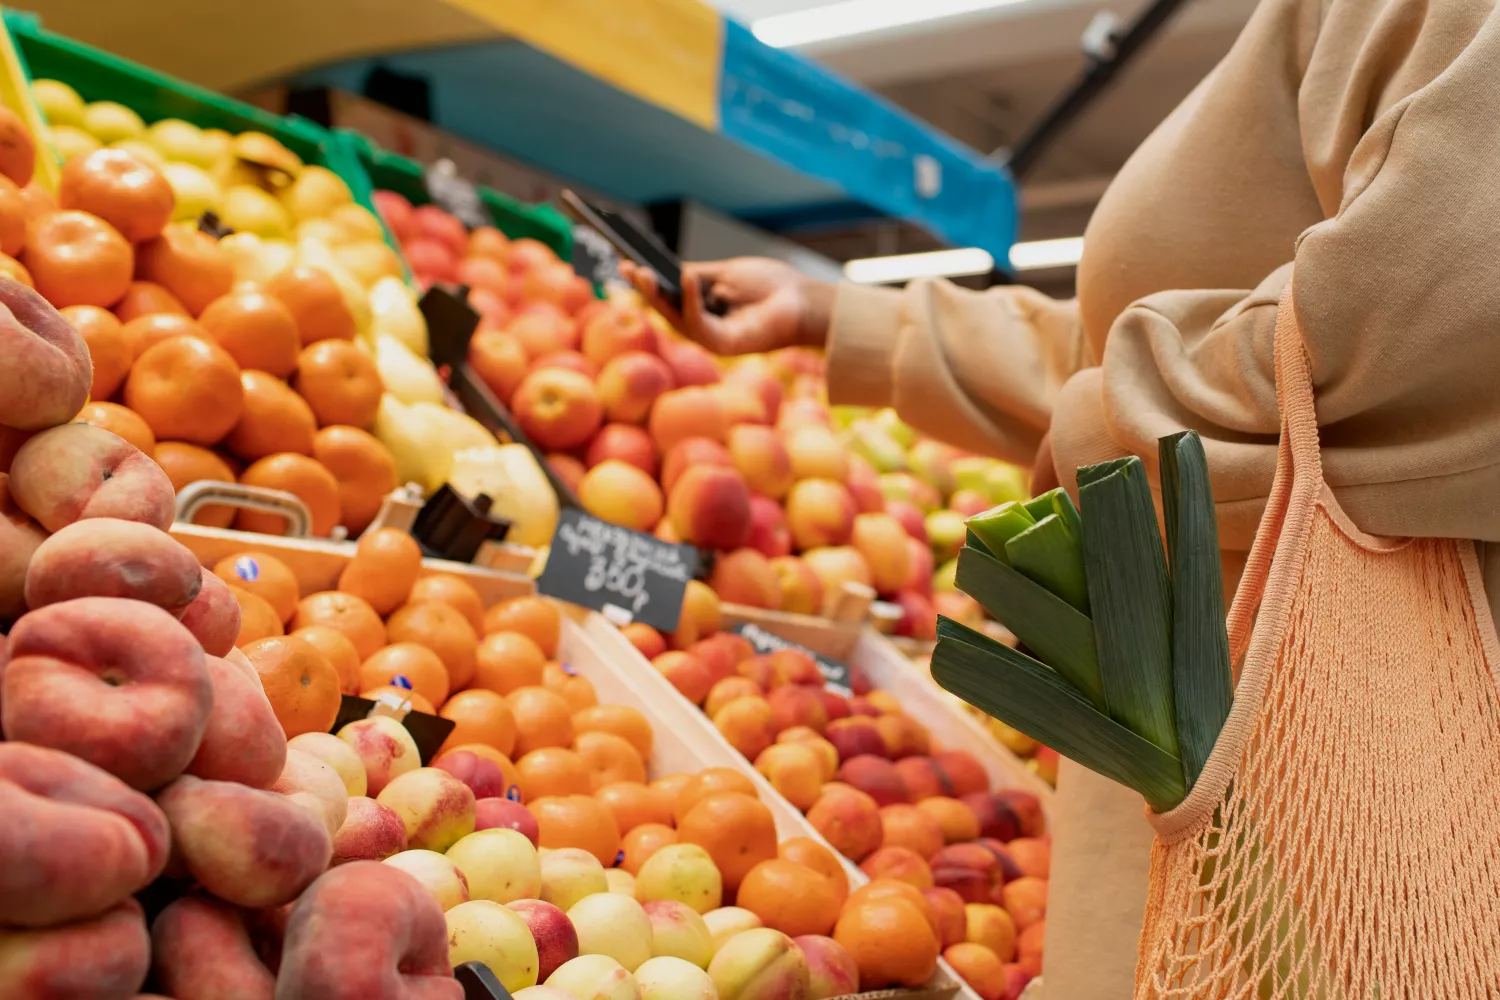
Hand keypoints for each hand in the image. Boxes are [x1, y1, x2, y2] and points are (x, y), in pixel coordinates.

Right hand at [620, 257, 834, 355]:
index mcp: (701, 307)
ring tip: (644, 272)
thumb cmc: (770, 286)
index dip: (646, 281)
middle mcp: (702, 326)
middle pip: (665, 308)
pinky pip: (699, 324)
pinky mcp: (723, 346)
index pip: (666, 295)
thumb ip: (695, 275)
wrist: (803, 301)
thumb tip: (665, 271)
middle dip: (644, 288)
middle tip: (627, 267)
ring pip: (675, 318)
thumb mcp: (725, 273)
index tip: (625, 262)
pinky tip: (685, 279)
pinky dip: (691, 301)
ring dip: (658, 295)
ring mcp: (711, 338)